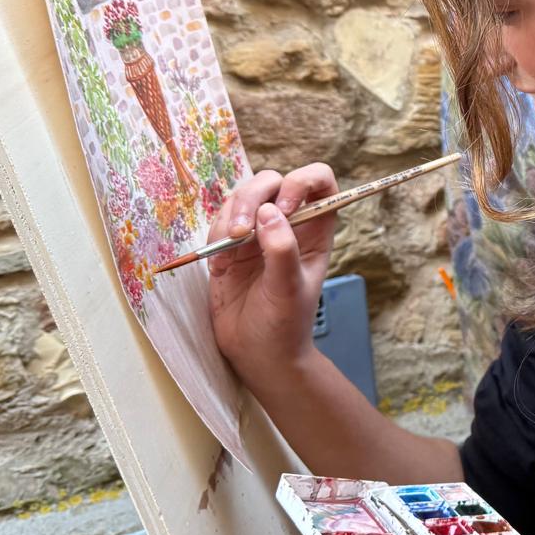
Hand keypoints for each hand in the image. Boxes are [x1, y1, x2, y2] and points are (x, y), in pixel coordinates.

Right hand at [207, 163, 338, 386]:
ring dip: (230, 218)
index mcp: (315, 229)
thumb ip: (282, 250)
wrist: (257, 353)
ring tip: (228, 256)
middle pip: (271, 181)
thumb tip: (270, 212)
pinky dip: (215, 235)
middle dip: (252, 197)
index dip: (302, 181)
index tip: (284, 207)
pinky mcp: (231, 244)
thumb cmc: (284, 324)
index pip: (319, 181)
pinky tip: (221, 266)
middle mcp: (288, 223)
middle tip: (241, 232)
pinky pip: (220, 221)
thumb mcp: (288, 289)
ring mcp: (258, 231)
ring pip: (241, 197)